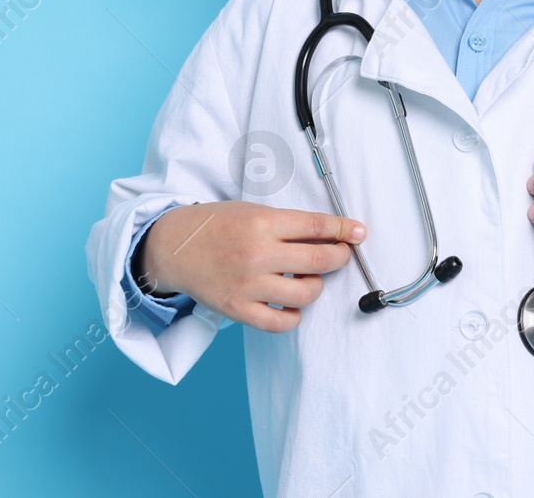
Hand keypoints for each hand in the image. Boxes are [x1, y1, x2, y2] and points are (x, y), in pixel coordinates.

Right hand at [141, 200, 365, 332]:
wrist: (174, 247)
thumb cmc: (217, 226)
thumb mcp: (253, 211)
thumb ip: (289, 224)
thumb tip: (332, 235)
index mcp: (262, 222)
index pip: (316, 227)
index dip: (345, 230)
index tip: (358, 233)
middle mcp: (257, 254)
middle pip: (318, 261)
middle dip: (339, 258)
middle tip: (339, 255)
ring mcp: (247, 285)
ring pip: (305, 295)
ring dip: (316, 287)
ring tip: (308, 279)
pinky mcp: (237, 309)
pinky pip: (280, 322)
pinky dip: (294, 316)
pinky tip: (292, 304)